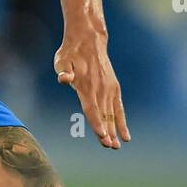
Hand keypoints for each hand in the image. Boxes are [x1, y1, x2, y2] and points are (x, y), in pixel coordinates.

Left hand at [54, 29, 129, 149]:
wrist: (89, 40)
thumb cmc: (70, 53)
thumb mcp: (61, 60)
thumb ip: (63, 72)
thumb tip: (64, 79)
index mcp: (86, 86)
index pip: (92, 108)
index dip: (96, 123)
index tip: (102, 135)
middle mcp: (100, 89)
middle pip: (103, 115)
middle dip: (107, 132)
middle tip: (110, 147)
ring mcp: (109, 89)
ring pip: (111, 114)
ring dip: (114, 130)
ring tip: (116, 146)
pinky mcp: (114, 88)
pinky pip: (119, 108)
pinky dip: (122, 121)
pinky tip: (125, 135)